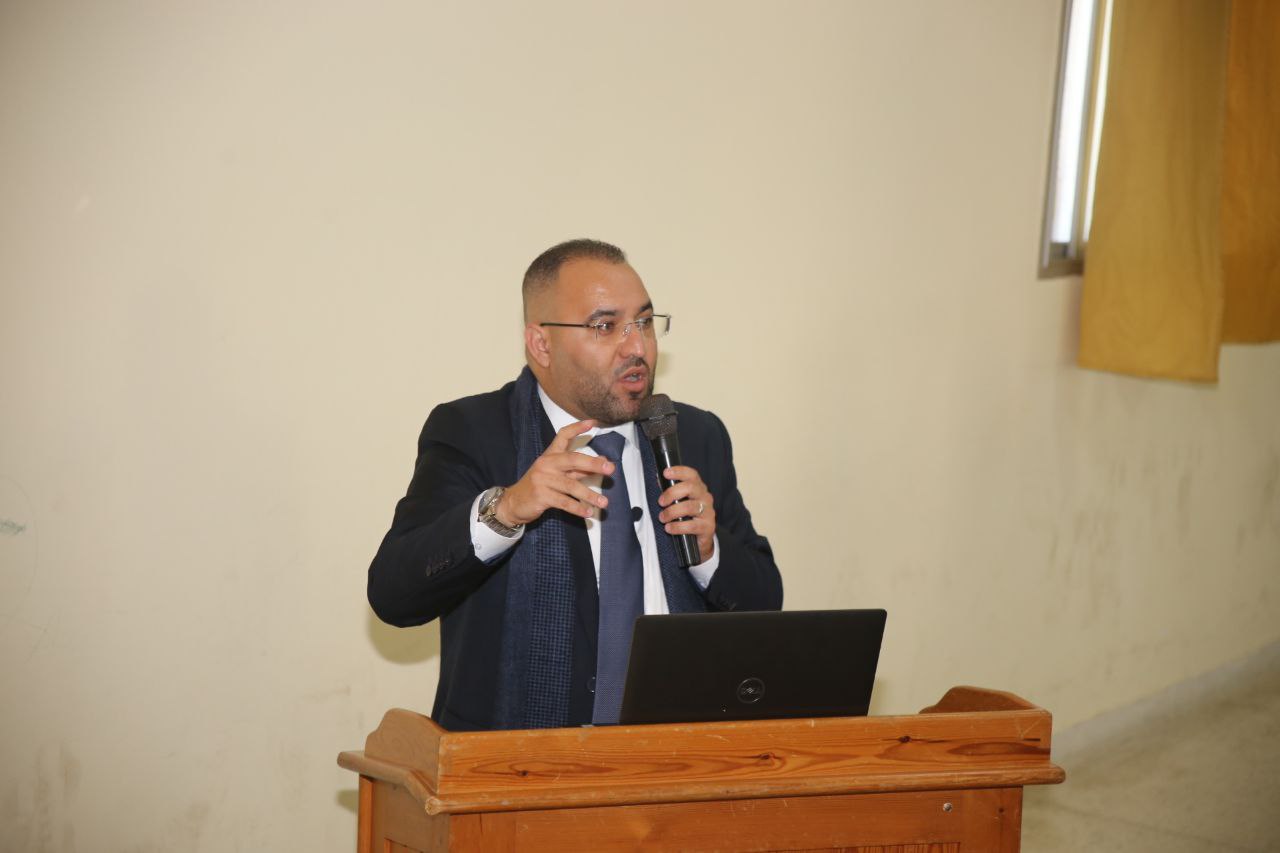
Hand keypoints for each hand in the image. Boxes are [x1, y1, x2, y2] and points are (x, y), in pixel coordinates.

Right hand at [497, 420, 613, 525]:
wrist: (514, 502)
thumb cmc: (540, 485)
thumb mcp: (557, 473)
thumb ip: (578, 468)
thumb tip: (603, 461)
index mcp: (550, 455)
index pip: (563, 436)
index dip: (577, 428)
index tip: (592, 423)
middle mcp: (546, 464)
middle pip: (572, 459)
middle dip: (592, 463)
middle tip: (610, 468)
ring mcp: (543, 480)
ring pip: (571, 486)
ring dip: (589, 495)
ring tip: (604, 502)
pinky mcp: (541, 495)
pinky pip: (564, 502)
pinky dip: (577, 508)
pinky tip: (588, 513)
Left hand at [657, 465, 714, 561]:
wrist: (701, 539)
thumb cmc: (687, 517)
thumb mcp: (680, 502)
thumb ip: (671, 493)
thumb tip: (657, 481)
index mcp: (698, 488)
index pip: (691, 475)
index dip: (679, 472)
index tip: (665, 473)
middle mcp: (705, 497)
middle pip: (690, 487)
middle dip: (671, 493)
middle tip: (660, 502)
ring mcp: (708, 512)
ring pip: (689, 507)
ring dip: (671, 512)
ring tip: (662, 518)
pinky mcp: (708, 527)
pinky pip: (691, 525)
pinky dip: (677, 527)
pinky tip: (668, 528)